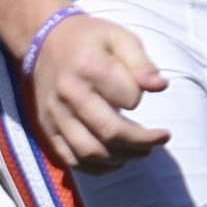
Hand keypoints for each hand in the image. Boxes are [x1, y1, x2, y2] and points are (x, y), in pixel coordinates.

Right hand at [16, 10, 167, 168]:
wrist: (44, 41)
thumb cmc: (90, 39)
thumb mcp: (120, 38)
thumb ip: (141, 63)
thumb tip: (160, 87)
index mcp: (90, 67)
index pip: (129, 97)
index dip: (141, 98)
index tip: (142, 91)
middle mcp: (69, 94)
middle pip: (110, 132)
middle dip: (143, 142)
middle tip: (161, 139)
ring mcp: (55, 115)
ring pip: (90, 152)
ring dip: (122, 158)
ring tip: (142, 152)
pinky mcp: (47, 129)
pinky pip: (71, 160)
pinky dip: (96, 168)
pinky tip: (116, 160)